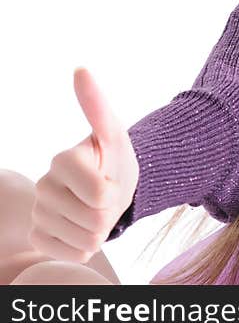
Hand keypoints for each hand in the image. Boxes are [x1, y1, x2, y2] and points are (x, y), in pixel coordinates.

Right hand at [29, 67, 139, 262]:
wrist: (112, 186)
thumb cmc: (115, 159)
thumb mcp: (115, 134)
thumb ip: (97, 105)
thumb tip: (81, 69)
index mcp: (62, 160)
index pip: (100, 194)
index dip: (115, 190)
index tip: (110, 177)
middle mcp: (43, 185)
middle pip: (95, 219)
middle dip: (110, 211)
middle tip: (107, 196)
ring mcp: (39, 213)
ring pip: (87, 239)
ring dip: (101, 229)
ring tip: (97, 209)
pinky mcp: (40, 236)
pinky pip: (73, 253)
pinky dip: (87, 245)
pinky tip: (83, 226)